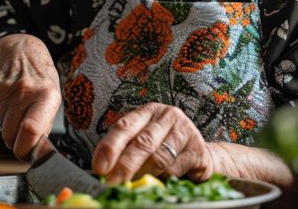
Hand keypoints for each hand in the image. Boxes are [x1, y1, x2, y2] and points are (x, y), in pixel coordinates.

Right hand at [0, 33, 61, 159]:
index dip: (25, 149)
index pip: (31, 131)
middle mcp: (26, 92)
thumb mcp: (52, 97)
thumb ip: (44, 124)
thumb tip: (34, 150)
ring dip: (9, 126)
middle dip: (15, 141)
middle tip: (23, 134)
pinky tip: (10, 100)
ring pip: (1, 126)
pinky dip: (1, 113)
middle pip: (10, 134)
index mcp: (47, 96)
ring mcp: (7, 89)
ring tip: (19, 110)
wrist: (22, 49)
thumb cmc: (42, 78)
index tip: (27, 153)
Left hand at [91, 103, 213, 182]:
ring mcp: (184, 130)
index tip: (99, 167)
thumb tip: (104, 171)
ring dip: (143, 175)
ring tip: (133, 186)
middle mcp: (167, 116)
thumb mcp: (144, 144)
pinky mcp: (197, 150)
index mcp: (148, 112)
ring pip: (158, 157)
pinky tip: (160, 181)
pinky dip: (163, 179)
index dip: (110, 147)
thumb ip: (126, 151)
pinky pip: (174, 169)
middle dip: (124, 165)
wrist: (199, 155)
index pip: (125, 126)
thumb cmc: (165, 149)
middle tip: (112, 182)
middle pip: (142, 142)